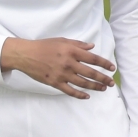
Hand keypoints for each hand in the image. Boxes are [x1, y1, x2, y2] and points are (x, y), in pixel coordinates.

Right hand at [0, 37, 115, 98]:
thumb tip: (91, 47)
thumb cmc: (43, 46)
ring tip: (103, 88)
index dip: (105, 64)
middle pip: (91, 73)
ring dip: (95, 87)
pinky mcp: (55, 82)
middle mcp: (69, 63)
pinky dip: (80, 95)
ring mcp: (62, 74)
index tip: (112, 68)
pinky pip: (70, 91)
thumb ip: (77, 44)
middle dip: (103, 78)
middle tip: (111, 83)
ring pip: (83, 83)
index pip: (93, 59)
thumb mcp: (61, 40)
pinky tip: (87, 96)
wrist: (25, 55)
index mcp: (71, 51)